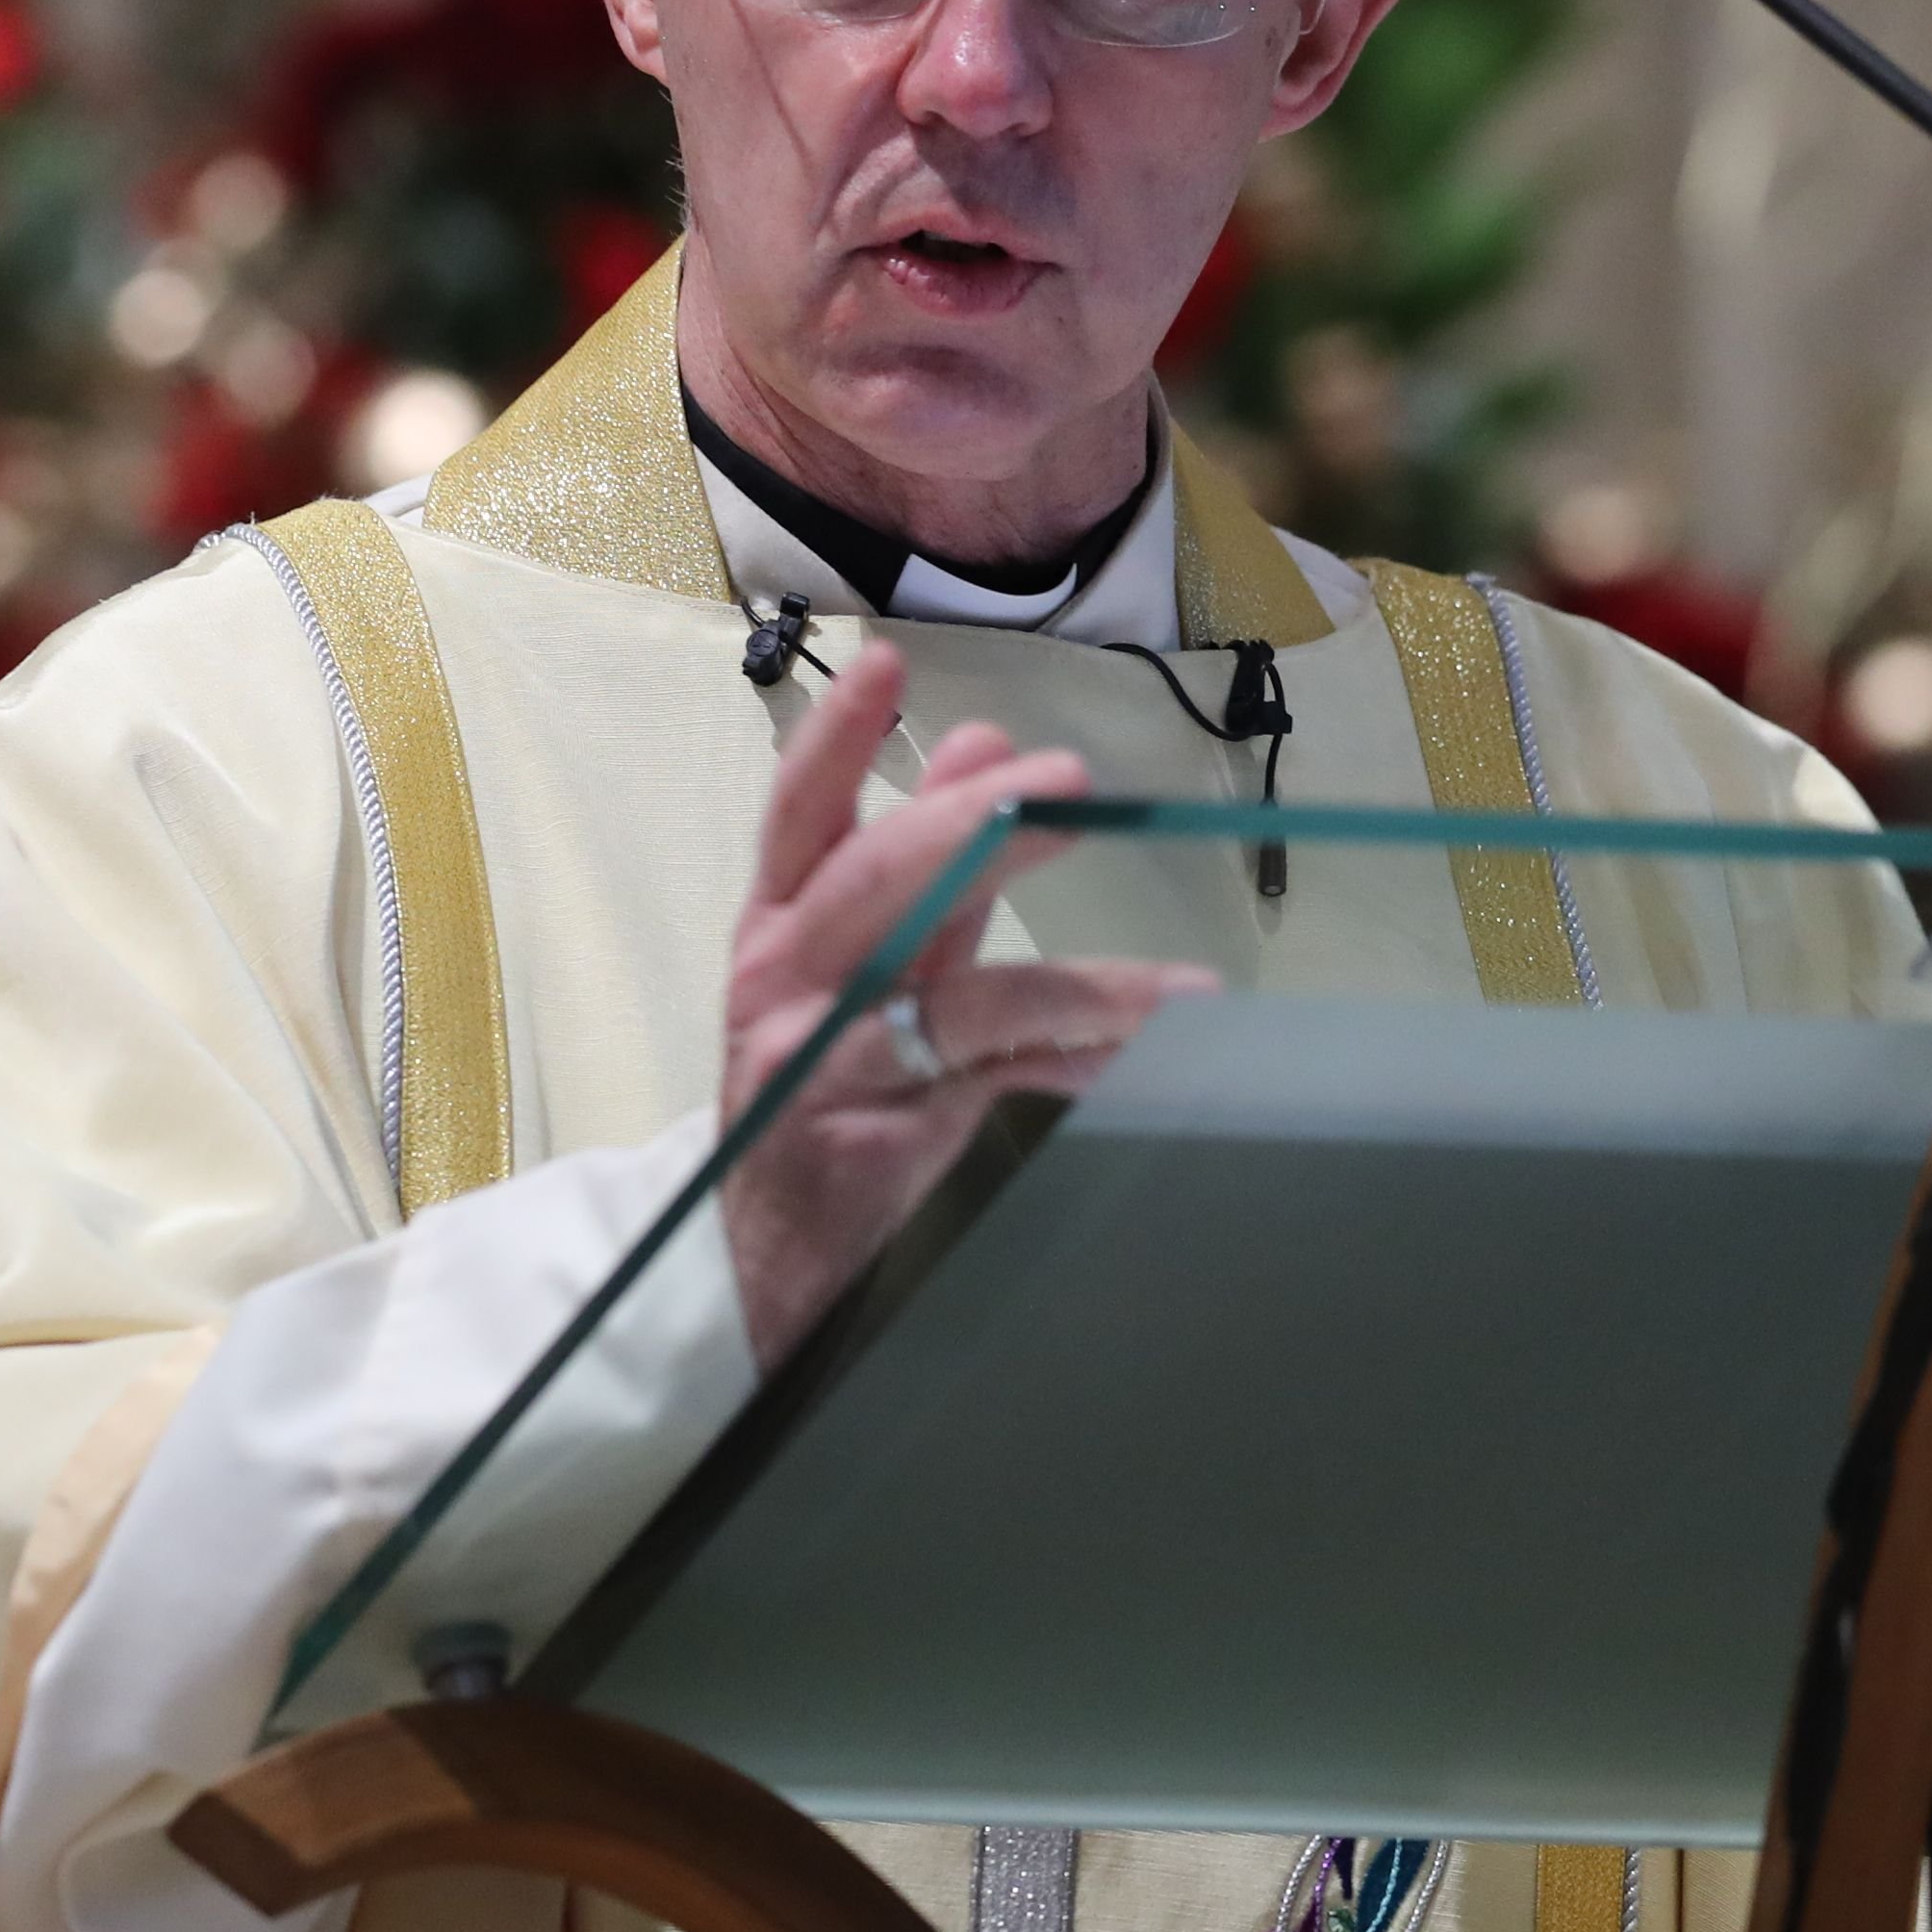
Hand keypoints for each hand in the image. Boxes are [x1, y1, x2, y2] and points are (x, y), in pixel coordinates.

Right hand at [712, 642, 1212, 1365]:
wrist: (752, 1264)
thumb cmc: (815, 1099)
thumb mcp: (850, 977)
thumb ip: (917, 876)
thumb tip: (978, 750)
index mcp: (771, 934)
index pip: (794, 821)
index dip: (837, 743)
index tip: (892, 667)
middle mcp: (782, 990)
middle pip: (872, 887)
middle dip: (971, 827)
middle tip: (1066, 785)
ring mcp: (819, 1072)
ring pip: (953, 1001)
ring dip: (1080, 985)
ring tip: (1178, 988)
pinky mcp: (871, 1146)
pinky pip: (994, 1093)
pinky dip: (1080, 1072)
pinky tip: (1154, 1064)